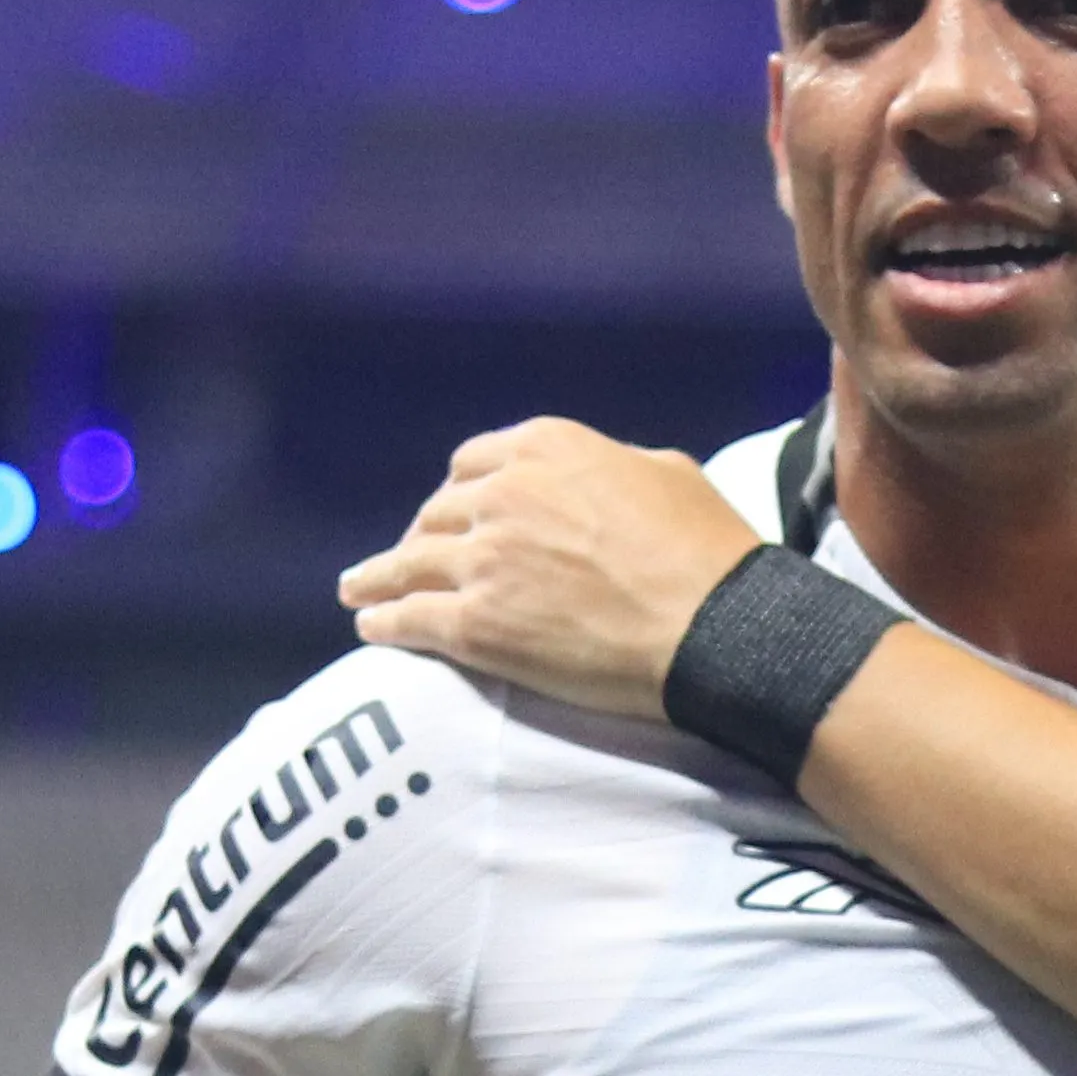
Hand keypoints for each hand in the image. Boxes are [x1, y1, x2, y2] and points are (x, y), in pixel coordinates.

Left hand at [338, 419, 769, 718]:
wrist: (717, 627)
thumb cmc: (709, 552)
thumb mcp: (668, 474)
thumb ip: (614, 466)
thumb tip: (601, 477)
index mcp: (547, 447)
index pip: (474, 463)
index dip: (460, 494)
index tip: (455, 516)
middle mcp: (503, 493)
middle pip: (437, 513)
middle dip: (423, 535)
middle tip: (413, 559)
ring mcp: (483, 559)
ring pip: (408, 564)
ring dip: (379, 576)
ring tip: (359, 589)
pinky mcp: (475, 623)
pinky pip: (410, 618)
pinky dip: (384, 621)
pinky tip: (372, 628)